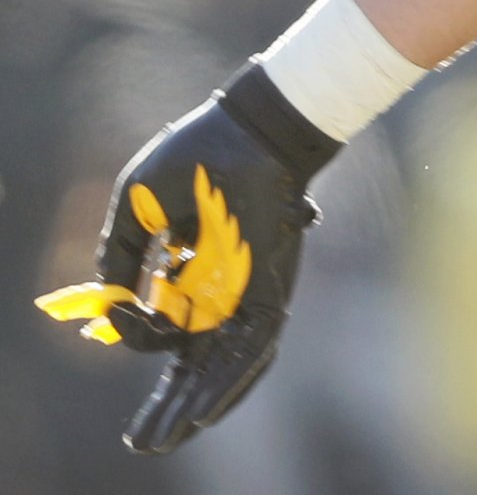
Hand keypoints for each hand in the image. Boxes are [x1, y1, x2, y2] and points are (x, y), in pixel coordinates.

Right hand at [35, 77, 323, 452]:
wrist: (252, 130)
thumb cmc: (198, 159)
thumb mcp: (139, 209)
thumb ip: (122, 256)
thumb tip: (109, 304)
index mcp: (189, 274)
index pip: (163, 328)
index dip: (134, 331)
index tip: (114, 309)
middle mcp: (221, 291)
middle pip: (196, 361)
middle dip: (170, 404)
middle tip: (143, 442)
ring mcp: (248, 291)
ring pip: (225, 365)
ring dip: (198, 404)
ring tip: (167, 440)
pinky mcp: (271, 288)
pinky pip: (257, 346)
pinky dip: (233, 381)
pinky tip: (205, 412)